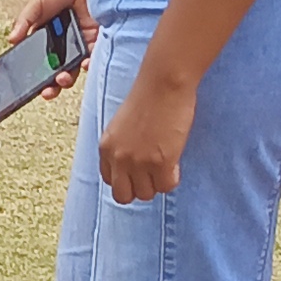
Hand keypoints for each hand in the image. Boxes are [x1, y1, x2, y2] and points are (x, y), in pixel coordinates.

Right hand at [10, 0, 96, 98]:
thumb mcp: (36, 5)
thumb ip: (24, 22)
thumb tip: (11, 39)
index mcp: (51, 40)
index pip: (44, 65)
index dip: (39, 79)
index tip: (34, 89)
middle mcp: (69, 45)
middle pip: (61, 71)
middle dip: (54, 84)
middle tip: (49, 90)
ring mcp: (86, 42)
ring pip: (79, 67)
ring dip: (71, 76)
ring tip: (63, 77)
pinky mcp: (102, 37)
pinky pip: (97, 55)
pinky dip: (91, 63)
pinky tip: (85, 63)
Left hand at [97, 68, 192, 206]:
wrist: (164, 84)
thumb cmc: (147, 98)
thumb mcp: (121, 126)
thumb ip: (121, 147)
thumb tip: (130, 166)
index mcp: (105, 148)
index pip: (110, 181)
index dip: (127, 179)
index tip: (139, 172)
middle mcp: (118, 158)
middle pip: (124, 196)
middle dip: (140, 188)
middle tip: (153, 174)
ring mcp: (138, 162)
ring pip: (146, 194)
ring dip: (157, 183)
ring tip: (166, 166)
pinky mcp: (161, 161)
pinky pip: (166, 186)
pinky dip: (172, 179)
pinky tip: (175, 164)